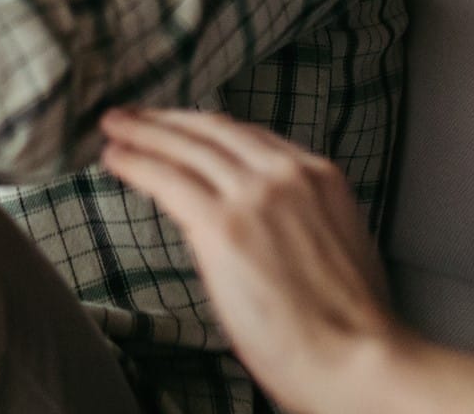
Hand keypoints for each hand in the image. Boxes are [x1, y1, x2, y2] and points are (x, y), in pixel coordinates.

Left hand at [100, 107, 405, 413]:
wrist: (357, 359)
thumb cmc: (352, 324)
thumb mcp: (338, 243)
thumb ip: (301, 217)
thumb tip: (267, 223)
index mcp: (319, 176)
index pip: (249, 136)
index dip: (207, 128)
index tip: (184, 127)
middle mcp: (286, 173)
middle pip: (212, 131)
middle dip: (168, 120)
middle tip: (135, 115)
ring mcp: (254, 195)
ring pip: (185, 148)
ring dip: (143, 133)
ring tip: (115, 127)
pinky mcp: (223, 225)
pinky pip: (167, 180)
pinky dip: (137, 163)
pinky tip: (117, 159)